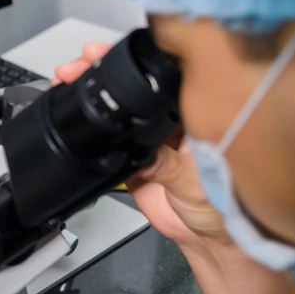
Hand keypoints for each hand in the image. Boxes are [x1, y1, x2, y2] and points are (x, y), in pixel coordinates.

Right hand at [55, 44, 231, 250]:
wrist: (206, 240)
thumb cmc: (224, 209)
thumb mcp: (198, 184)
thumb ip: (170, 167)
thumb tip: (147, 153)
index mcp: (197, 114)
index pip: (162, 76)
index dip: (135, 60)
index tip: (112, 52)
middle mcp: (174, 119)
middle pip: (135, 85)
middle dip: (105, 69)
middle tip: (81, 62)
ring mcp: (152, 136)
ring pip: (120, 106)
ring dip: (94, 91)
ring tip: (70, 80)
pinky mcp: (134, 155)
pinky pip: (109, 135)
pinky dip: (91, 124)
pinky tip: (74, 111)